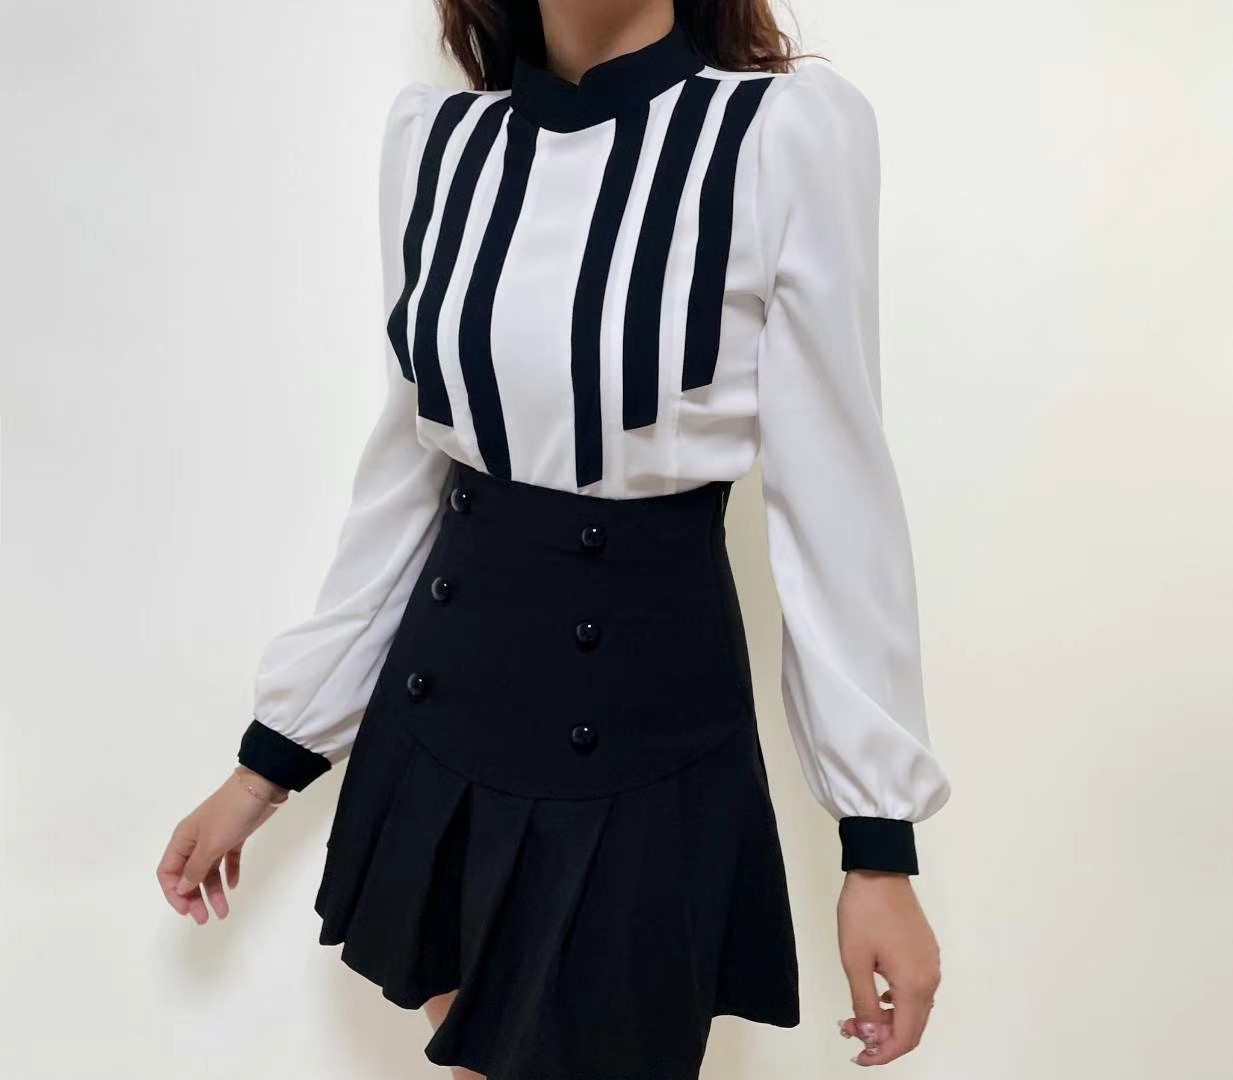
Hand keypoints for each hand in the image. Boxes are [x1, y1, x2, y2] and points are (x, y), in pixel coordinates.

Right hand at [156, 767, 289, 924]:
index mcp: (183, 839)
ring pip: (209, 871)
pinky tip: (234, 885)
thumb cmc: (231, 814)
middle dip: (194, 898)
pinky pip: (227, 860)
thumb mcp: (210, 844)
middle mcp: (196, 840)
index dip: (173, 894)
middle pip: (188, 875)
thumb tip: (181, 887)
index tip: (186, 911)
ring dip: (214, 891)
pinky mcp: (234, 836)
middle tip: (205, 918)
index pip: (168, 872)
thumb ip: (194, 868)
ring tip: (223, 912)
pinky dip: (229, 873)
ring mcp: (216, 838)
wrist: (261, 787)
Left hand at [834, 869, 940, 1065]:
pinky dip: (897, 1002)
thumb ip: (864, 1003)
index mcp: (914, 985)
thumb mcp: (855, 961)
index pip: (905, 1037)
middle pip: (913, 1027)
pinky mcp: (926, 952)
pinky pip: (917, 990)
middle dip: (883, 1039)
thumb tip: (871, 1036)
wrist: (879, 870)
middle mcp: (930, 978)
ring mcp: (931, 964)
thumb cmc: (863, 914)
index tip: (859, 1057)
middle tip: (851, 1035)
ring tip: (856, 1015)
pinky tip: (876, 996)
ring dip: (889, 1020)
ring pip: (915, 1009)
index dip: (883, 1054)